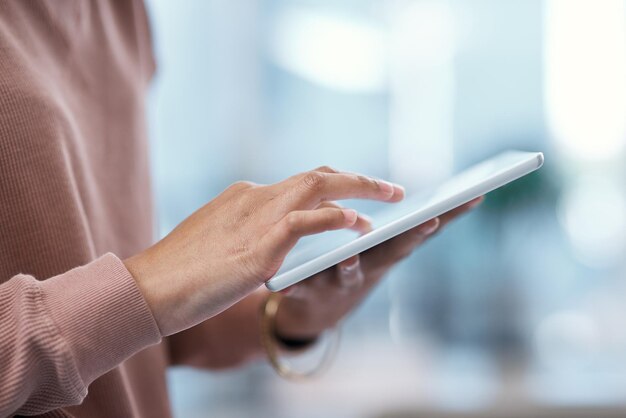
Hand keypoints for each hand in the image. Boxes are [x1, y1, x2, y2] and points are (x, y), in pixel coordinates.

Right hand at [124, 167, 403, 335]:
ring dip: (360, 187)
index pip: (300, 183)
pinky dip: (336, 218)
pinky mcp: (257, 246)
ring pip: (318, 186)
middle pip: (317, 175)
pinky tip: (359, 224)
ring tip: (392, 197)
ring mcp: (256, 218)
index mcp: (245, 197)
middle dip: (359, 178)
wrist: (147, 288)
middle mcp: (254, 198)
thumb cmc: (181, 272)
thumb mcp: (220, 242)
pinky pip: (306, 220)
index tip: (358, 193)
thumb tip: (270, 237)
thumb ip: (248, 233)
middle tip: (391, 189)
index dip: (336, 186)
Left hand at [274, 197, 482, 339]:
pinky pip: (301, 288)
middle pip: (395, 252)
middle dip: (413, 235)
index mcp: (385, 252)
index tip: (471, 196)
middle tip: (430, 218)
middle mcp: (370, 268)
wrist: (317, 311)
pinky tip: (284, 284)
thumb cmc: (355, 269)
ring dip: (352, 265)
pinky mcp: (309, 293)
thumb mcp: (382, 249)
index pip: (419, 231)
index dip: (445, 216)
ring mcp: (341, 283)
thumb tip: (457, 199)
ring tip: (352, 254)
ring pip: (348, 273)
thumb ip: (405, 227)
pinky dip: (294, 286)